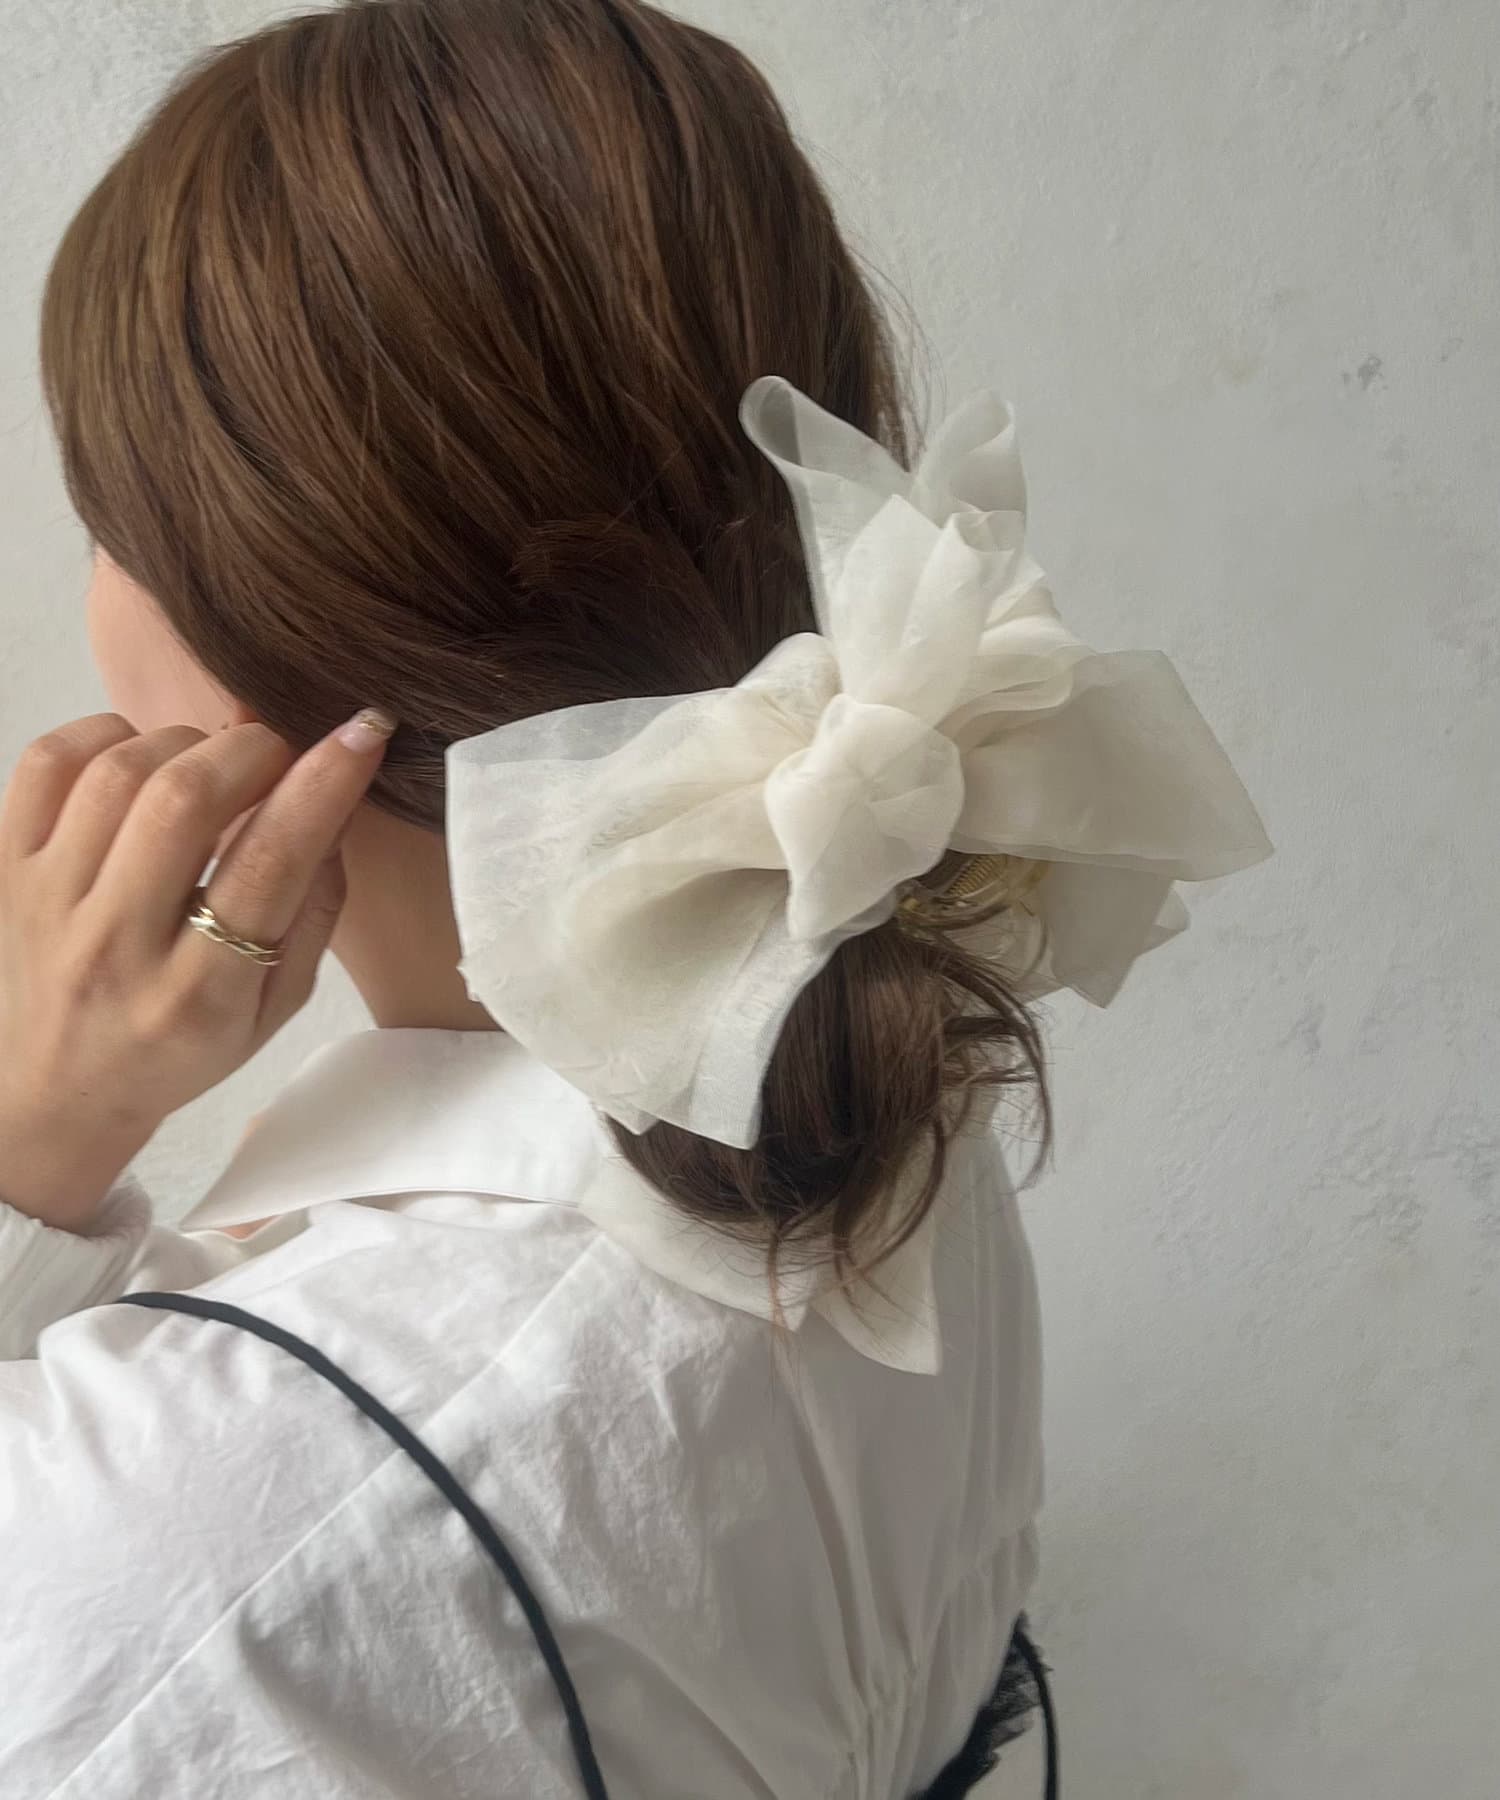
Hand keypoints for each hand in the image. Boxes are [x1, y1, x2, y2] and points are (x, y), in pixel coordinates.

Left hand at [0, 710, 393, 1230]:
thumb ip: (315, 910)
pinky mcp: (1, 867)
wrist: (53, 1094)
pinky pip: (48, 763)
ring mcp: (45, 902)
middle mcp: (114, 946)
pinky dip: (106, 735)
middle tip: (278, 756)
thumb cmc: (180, 1048)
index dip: (323, 785)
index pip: (268, 866)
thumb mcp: (275, 1009)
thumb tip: (333, 802)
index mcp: (198, 995)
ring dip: (185, 742)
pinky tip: (140, 760)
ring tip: (211, 766)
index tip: (364, 734)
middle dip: (253, 750)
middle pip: (184, 799)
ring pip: (119, 770)